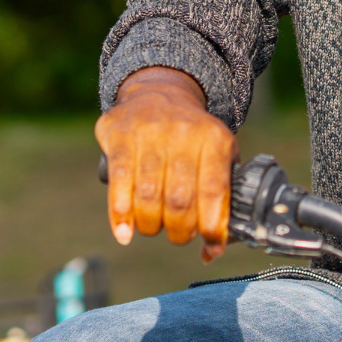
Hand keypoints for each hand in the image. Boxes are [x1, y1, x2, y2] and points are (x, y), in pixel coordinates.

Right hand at [93, 67, 235, 262]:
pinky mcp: (120, 135)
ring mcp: (151, 132)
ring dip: (150, 225)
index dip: (212, 226)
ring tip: (153, 228)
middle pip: (179, 199)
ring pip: (148, 196)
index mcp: (214, 139)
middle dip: (179, 231)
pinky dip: (120, 215)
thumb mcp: (218, 152)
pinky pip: (119, 182)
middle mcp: (184, 133)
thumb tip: (214, 250)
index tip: (209, 245)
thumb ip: (222, 196)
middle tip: (178, 236)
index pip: (215, 190)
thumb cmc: (192, 136)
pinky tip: (124, 232)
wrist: (160, 92)